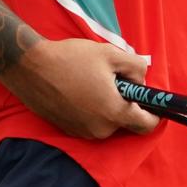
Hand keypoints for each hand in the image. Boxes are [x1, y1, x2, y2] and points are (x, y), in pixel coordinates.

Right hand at [0, 37, 160, 139]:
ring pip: (108, 120)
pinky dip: (94, 108)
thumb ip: (136, 67)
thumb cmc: (73, 59)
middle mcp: (101, 130)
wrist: (31, 69)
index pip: (146, 125)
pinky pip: (92, 121)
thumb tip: (143, 79)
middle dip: (126, 101)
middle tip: (114, 77)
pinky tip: (81, 87)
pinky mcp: (70, 130)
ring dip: (108, 103)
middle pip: (126, 120)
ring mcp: (83, 133)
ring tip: (94, 79)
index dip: (155, 113)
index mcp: (114, 113)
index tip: (154, 100)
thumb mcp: (111, 54)